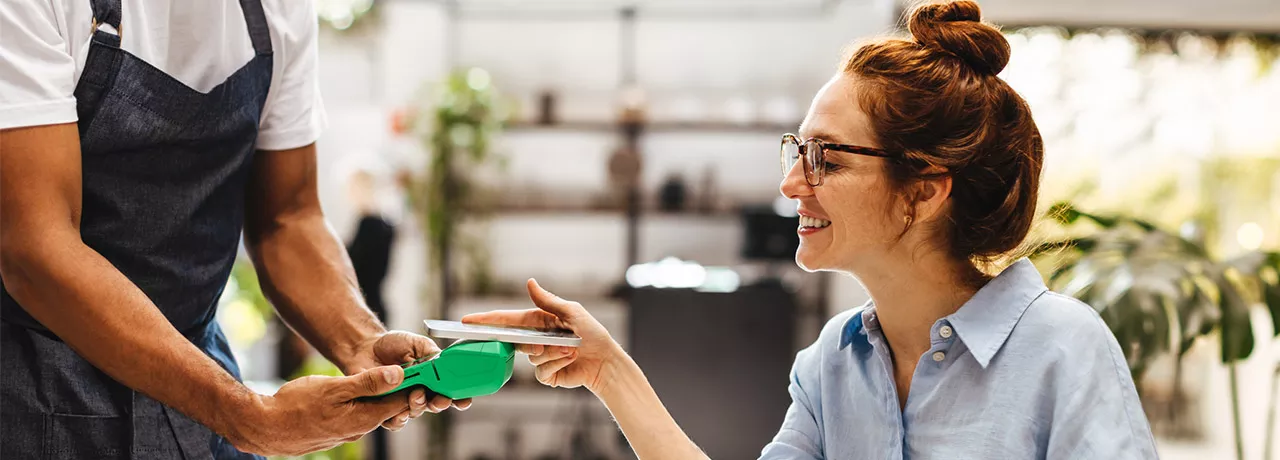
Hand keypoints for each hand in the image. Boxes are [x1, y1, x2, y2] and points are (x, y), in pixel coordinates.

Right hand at [228, 365, 412, 455]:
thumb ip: (368, 382)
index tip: (422, 368)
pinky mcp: (337, 431)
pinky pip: (357, 415)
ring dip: (381, 395)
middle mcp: (360, 429)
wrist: (265, 427)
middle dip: (400, 390)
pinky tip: (359, 389)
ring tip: (386, 374)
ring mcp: (348, 432)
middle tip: (407, 367)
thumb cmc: (296, 404)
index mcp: (365, 418)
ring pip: (373, 411)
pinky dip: (363, 402)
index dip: (414, 385)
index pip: (401, 402)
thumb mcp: (334, 387)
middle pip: (389, 407)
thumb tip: (399, 375)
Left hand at [345, 331, 471, 429]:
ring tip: (415, 397)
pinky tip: (397, 412)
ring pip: (416, 412)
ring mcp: (404, 401)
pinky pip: (394, 421)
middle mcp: (422, 392)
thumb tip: (441, 362)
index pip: (451, 391)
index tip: (463, 400)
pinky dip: (397, 419)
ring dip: (418, 407)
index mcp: (434, 377)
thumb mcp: (416, 343)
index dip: (460, 398)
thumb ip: (430, 353)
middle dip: (439, 404)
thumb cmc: (393, 345)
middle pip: (436, 405)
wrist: (365, 348)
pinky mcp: (385, 409)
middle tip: (438, 399)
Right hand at [461, 279, 625, 393]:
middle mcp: (536, 339)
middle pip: (515, 341)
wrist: (605, 361)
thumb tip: (529, 283)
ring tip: (572, 348)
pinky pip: (541, 370)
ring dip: (554, 352)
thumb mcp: (571, 312)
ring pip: (532, 356)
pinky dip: (557, 363)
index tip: (467, 321)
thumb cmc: (592, 333)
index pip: (507, 320)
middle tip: (545, 343)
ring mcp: (539, 357)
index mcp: (538, 321)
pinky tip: (570, 359)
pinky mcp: (546, 374)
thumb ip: (548, 301)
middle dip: (530, 342)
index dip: (486, 320)